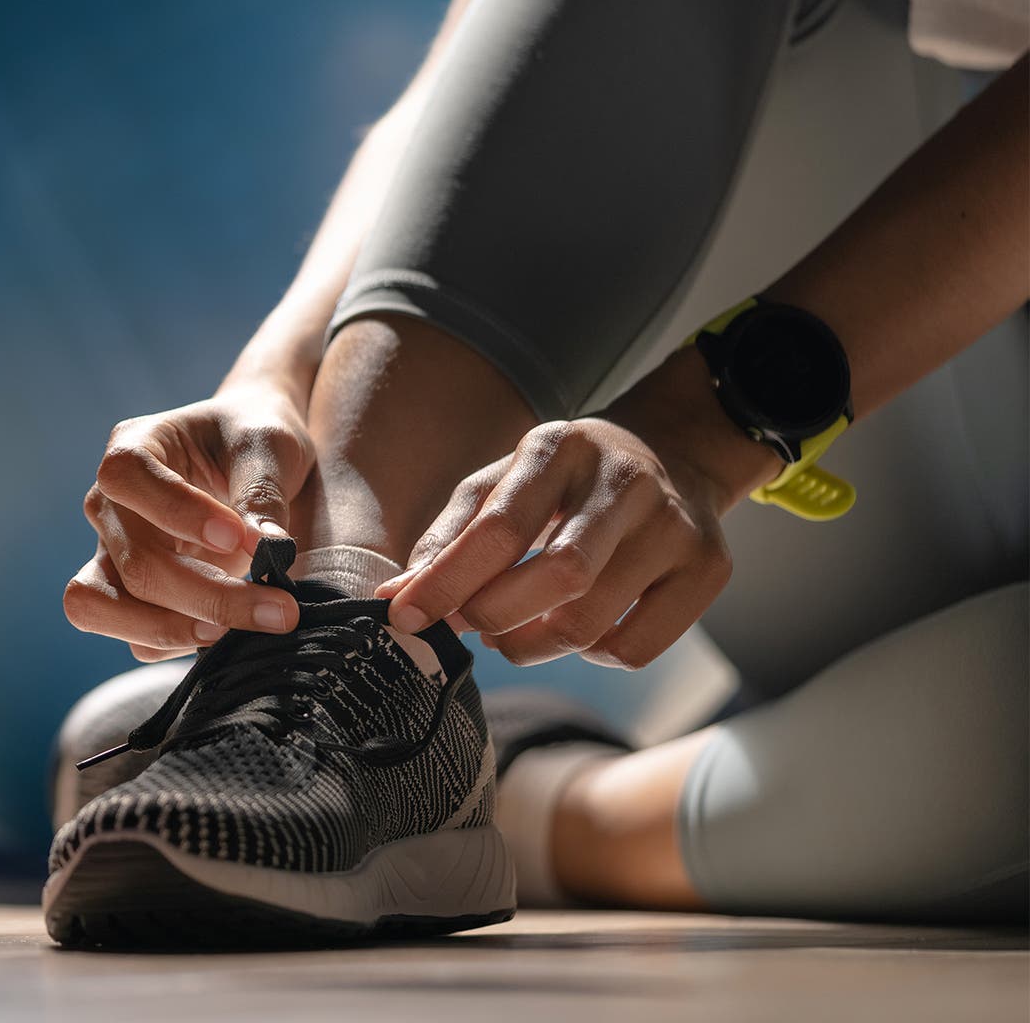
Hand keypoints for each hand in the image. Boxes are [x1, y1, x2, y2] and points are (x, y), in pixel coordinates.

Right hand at [64, 387, 313, 660]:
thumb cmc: (254, 439)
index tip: (240, 537)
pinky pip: (133, 637)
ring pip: (102, 607)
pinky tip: (227, 634)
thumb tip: (266, 552)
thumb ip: (263, 492)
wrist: (252, 460)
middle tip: (280, 609)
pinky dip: (176, 644)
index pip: (127, 477)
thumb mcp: (269, 445)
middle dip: (208, 595)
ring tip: (236, 634)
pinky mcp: (127, 596)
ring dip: (173, 629)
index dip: (177, 512)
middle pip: (133, 561)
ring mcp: (110, 554)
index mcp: (132, 447)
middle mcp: (108, 504)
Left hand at [376, 416, 736, 668]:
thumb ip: (451, 536)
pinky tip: (575, 629)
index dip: (446, 581)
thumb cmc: (563, 482)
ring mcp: (677, 527)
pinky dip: (590, 655)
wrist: (671, 455)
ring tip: (510, 632)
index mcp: (560, 449)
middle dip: (495, 616)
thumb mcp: (503, 483)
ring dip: (533, 645)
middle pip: (559, 577)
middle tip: (470, 626)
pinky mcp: (709, 569)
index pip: (499, 528)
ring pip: (593, 623)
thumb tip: (396, 596)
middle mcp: (626, 483)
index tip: (404, 616)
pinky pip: (635, 648)